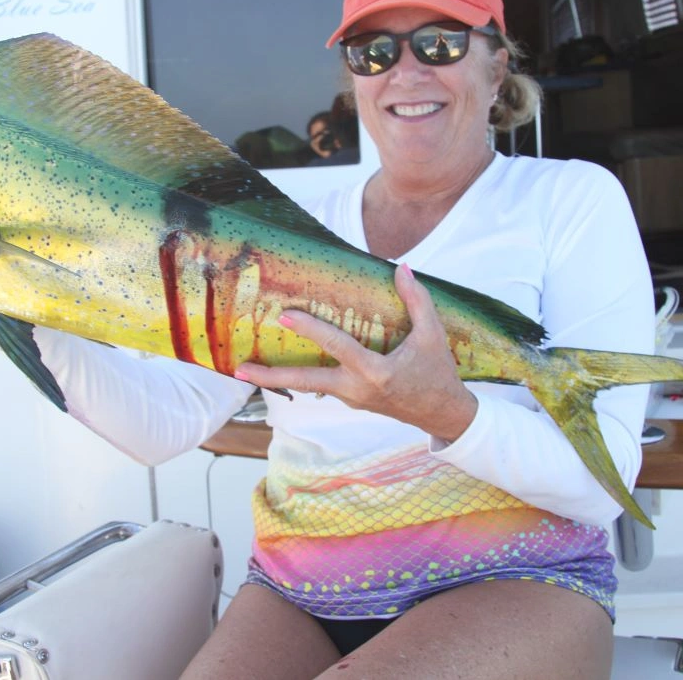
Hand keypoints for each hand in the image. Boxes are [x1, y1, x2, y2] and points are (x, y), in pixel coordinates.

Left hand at [234, 263, 477, 441]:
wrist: (443, 414)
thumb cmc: (438, 373)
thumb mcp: (433, 335)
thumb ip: (417, 300)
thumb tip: (401, 268)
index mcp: (375, 372)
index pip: (336, 347)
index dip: (311, 330)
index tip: (285, 316)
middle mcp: (356, 390)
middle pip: (306, 383)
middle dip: (271, 377)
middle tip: (240, 370)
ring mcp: (351, 399)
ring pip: (309, 387)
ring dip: (280, 378)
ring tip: (249, 367)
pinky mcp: (352, 401)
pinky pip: (322, 386)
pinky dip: (303, 375)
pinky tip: (286, 363)